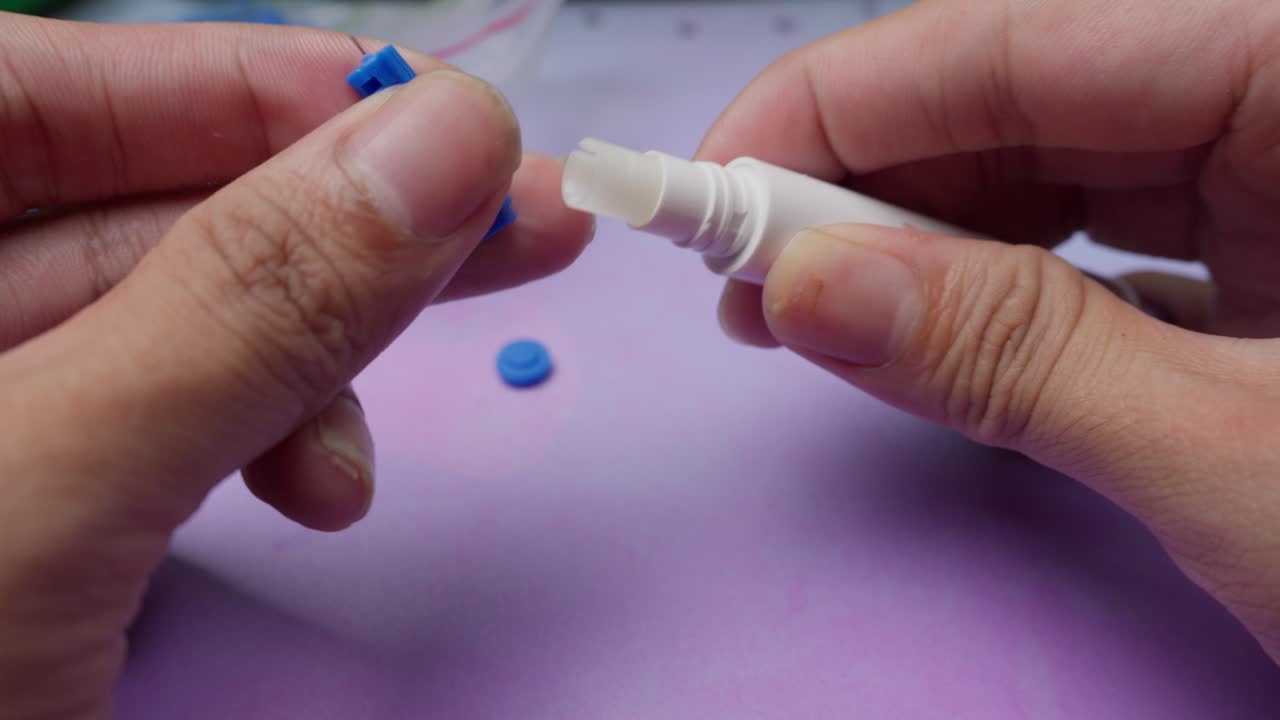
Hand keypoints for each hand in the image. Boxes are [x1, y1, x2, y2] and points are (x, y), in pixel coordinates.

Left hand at [0, 16, 590, 716]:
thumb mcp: (36, 501)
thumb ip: (246, 307)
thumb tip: (446, 141)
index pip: (52, 83)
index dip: (257, 85)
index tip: (440, 116)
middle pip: (136, 200)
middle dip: (333, 228)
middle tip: (516, 221)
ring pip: (171, 318)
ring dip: (306, 367)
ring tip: (362, 463)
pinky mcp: (28, 489)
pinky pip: (168, 414)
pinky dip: (265, 438)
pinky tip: (317, 490)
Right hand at [699, 0, 1279, 659]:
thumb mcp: (1250, 462)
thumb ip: (1015, 357)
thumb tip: (805, 286)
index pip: (1024, 35)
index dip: (836, 105)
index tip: (710, 189)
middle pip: (1028, 93)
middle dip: (862, 180)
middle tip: (740, 273)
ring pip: (1056, 164)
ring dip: (917, 236)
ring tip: (804, 308)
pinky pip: (1107, 237)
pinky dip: (1001, 285)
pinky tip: (918, 322)